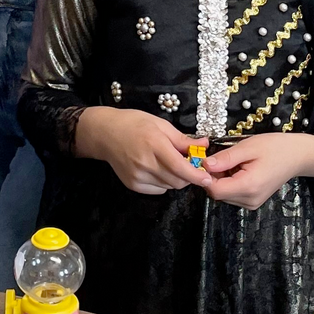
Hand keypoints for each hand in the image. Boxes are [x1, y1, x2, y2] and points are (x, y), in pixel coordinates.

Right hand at [74, 109, 213, 195]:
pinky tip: (157, 169)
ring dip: (176, 179)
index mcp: (155, 144)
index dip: (197, 176)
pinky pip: (157, 190)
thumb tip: (204, 145)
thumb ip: (183, 139)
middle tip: (189, 165)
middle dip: (188, 176)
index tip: (208, 178)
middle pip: (178, 181)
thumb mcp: (161, 125)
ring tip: (169, 164)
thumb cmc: (134, 124)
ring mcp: (138, 176)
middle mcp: (146, 163)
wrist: (105, 133)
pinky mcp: (133, 184)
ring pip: (169, 186)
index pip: (181, 168)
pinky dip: (163, 183)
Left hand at [202, 133, 313, 209]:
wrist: (298, 156)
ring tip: (234, 162)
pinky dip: (229, 182)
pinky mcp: (252, 202)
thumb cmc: (275, 148)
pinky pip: (232, 195)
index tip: (205, 160)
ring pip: (223, 195)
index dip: (205, 176)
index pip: (214, 190)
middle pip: (217, 193)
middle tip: (221, 157)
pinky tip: (238, 169)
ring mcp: (252, 203)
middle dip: (213, 176)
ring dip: (221, 179)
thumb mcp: (248, 147)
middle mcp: (250, 200)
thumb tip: (204, 164)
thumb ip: (225, 158)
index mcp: (249, 186)